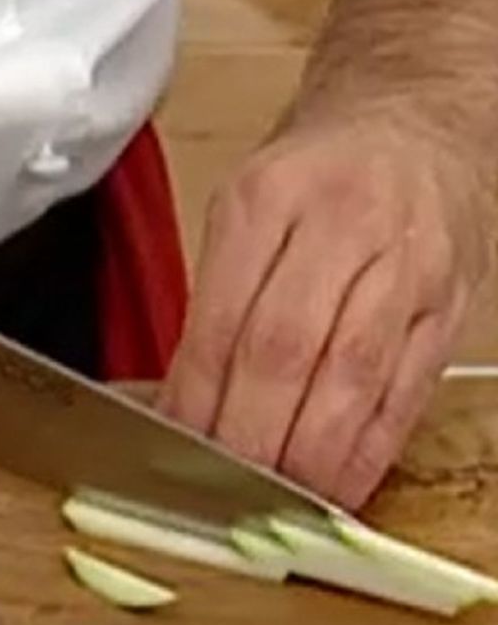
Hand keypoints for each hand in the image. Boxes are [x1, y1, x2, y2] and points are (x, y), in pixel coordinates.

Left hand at [158, 118, 495, 508]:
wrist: (416, 124)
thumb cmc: (316, 176)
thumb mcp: (245, 210)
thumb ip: (215, 300)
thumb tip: (178, 405)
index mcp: (271, 198)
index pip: (224, 318)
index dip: (198, 397)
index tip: (174, 447)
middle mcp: (344, 226)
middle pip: (285, 351)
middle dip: (248, 434)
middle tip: (218, 487)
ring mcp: (407, 267)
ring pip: (352, 379)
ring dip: (308, 455)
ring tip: (273, 500)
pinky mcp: (450, 307)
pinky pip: (407, 393)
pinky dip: (367, 451)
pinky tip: (335, 486)